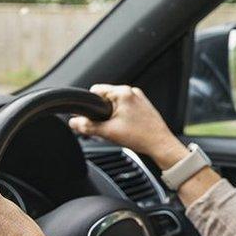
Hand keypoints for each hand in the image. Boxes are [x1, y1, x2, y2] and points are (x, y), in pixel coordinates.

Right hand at [70, 84, 188, 168]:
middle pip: (105, 98)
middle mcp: (132, 92)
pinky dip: (121, 117)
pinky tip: (125, 129)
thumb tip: (74, 122)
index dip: (89, 105)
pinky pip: (126, 108)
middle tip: (105, 127)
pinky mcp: (144, 107)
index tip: (89, 116)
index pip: (96, 90)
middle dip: (101, 112)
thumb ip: (87, 126)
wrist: (161, 145)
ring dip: (111, 115)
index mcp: (123, 92)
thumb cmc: (141, 137)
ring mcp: (139, 99)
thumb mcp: (108, 132)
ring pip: (116, 104)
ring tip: (116, 130)